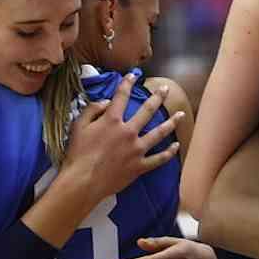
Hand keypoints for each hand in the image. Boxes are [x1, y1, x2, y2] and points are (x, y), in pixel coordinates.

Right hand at [65, 74, 182, 202]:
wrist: (83, 182)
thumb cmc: (77, 154)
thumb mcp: (78, 126)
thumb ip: (91, 110)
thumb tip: (105, 102)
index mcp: (112, 121)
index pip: (121, 97)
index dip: (127, 83)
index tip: (134, 76)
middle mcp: (128, 132)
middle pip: (147, 111)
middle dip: (158, 97)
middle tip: (166, 89)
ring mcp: (136, 150)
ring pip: (159, 133)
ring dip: (171, 123)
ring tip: (181, 115)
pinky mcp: (139, 166)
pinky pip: (158, 159)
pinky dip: (169, 153)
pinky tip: (176, 146)